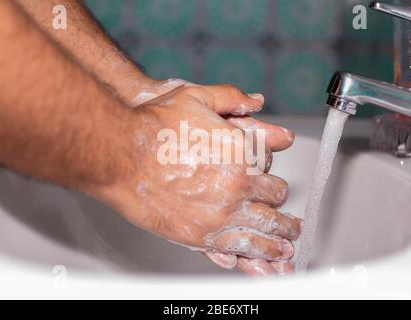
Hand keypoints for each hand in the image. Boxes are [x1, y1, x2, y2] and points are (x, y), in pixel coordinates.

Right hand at [114, 78, 300, 273]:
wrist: (120, 155)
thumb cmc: (153, 128)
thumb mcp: (196, 98)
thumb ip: (231, 99)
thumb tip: (257, 101)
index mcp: (241, 154)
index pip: (271, 171)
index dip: (273, 180)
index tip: (272, 186)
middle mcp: (236, 186)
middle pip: (273, 204)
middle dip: (283, 215)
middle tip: (290, 225)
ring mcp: (219, 213)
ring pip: (263, 232)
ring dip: (278, 242)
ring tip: (285, 250)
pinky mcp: (199, 236)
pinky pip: (238, 250)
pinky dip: (256, 257)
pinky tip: (263, 262)